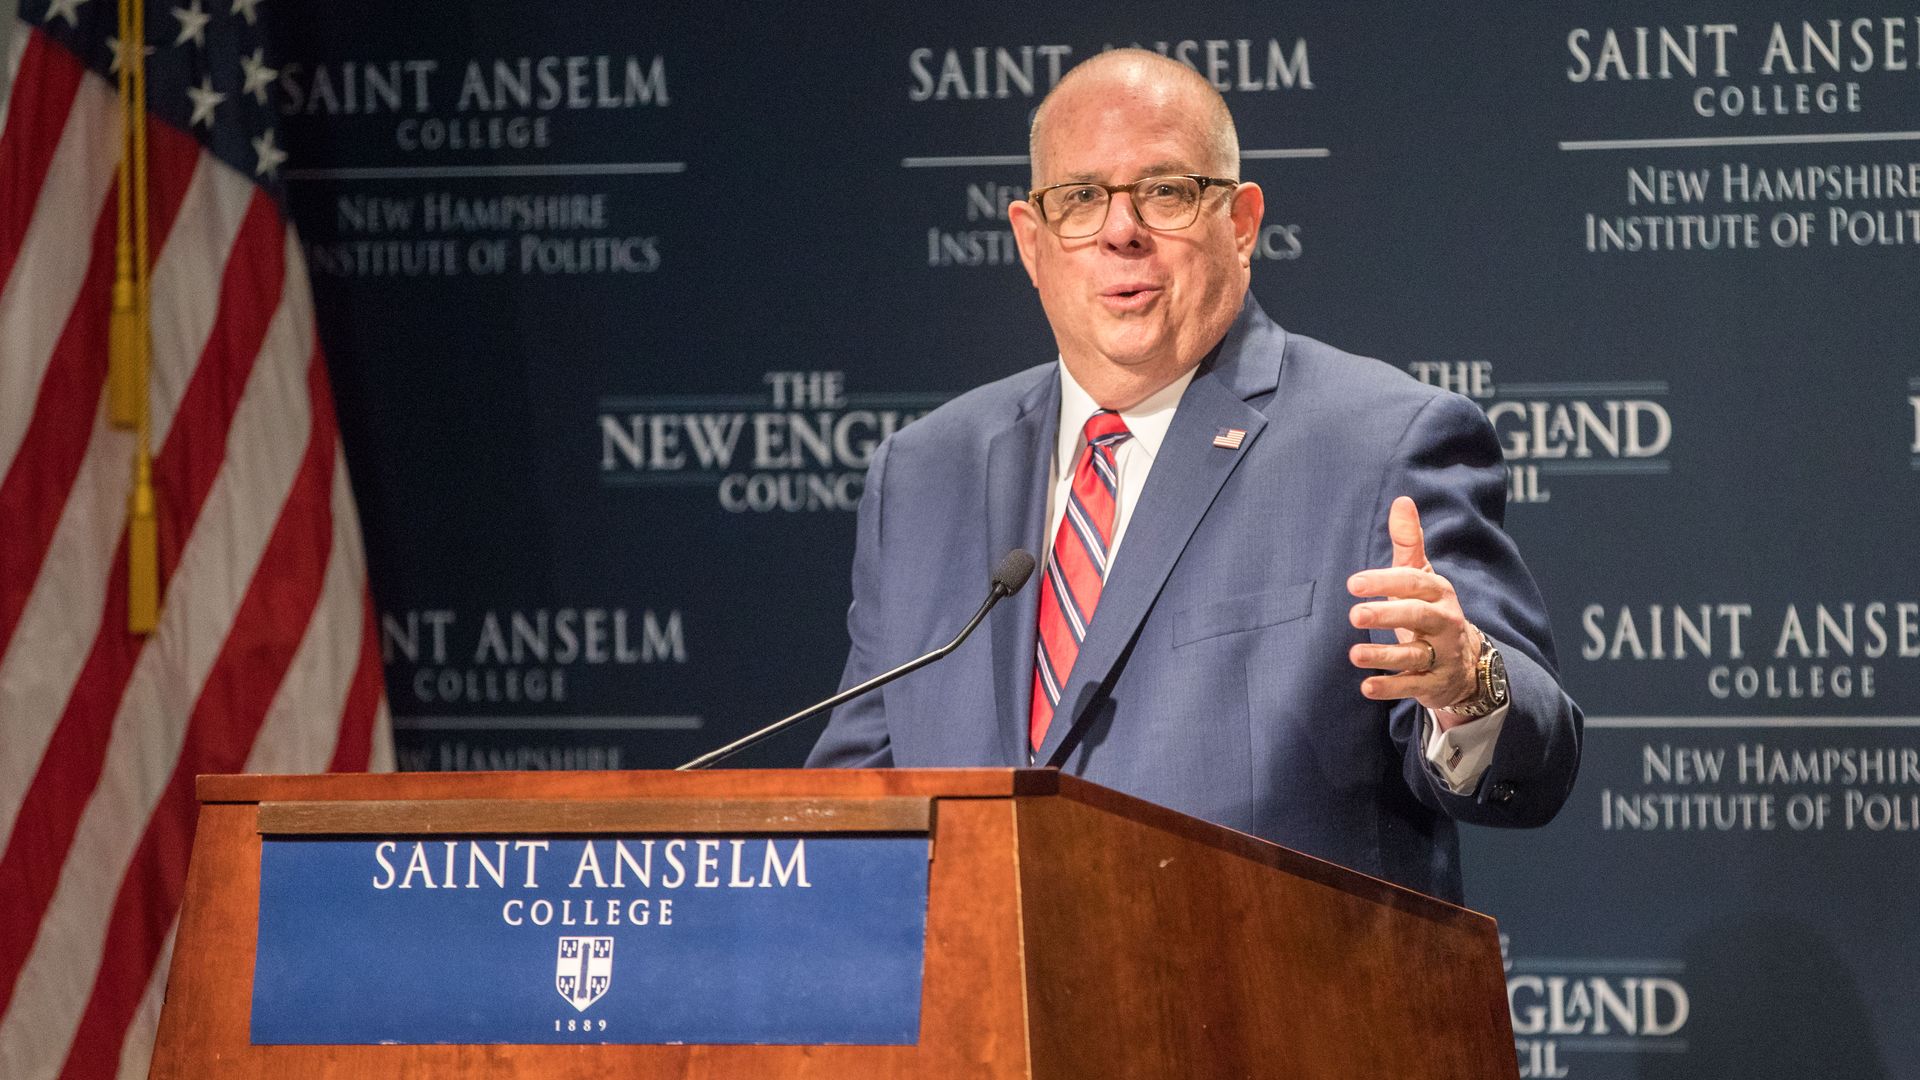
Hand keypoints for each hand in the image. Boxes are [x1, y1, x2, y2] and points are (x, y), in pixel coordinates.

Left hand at [1346, 496, 1481, 726]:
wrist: (1466, 662)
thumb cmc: (1430, 609)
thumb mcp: (1422, 576)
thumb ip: (1408, 543)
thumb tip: (1401, 500)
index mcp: (1438, 593)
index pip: (1413, 583)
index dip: (1385, 582)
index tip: (1353, 583)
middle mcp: (1443, 622)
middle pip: (1417, 616)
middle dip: (1387, 615)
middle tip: (1354, 614)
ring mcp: (1440, 655)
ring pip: (1414, 655)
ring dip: (1383, 656)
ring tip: (1354, 654)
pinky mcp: (1433, 683)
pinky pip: (1411, 686)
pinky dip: (1390, 687)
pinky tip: (1366, 687)